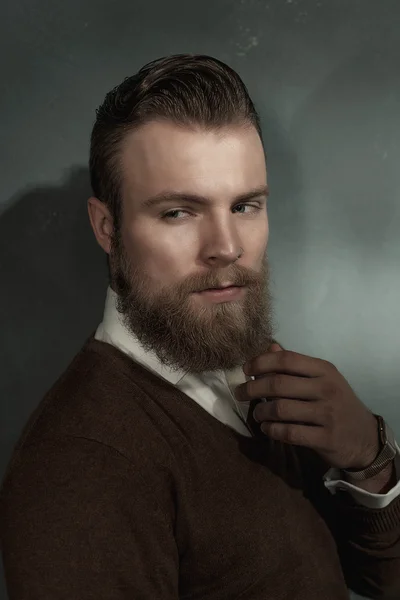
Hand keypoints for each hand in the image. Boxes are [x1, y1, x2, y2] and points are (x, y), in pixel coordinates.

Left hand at [235, 343, 379, 470]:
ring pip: (280, 409)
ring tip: (256, 413)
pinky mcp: (326, 437)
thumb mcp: (321, 379)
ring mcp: (327, 413)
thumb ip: (295, 365)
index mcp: (324, 369)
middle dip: (252, 388)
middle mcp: (326, 388)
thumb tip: (269, 347)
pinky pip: (289, 432)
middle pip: (278, 384)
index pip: (286, 359)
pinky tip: (267, 428)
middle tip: (239, 394)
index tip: (245, 369)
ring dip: (260, 411)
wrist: (365, 438)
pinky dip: (272, 430)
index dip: (260, 362)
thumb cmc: (337, 404)